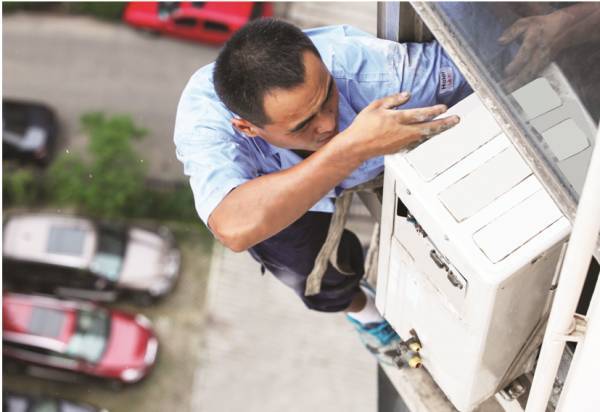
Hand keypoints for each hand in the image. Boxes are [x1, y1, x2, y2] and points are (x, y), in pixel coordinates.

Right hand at [345, 92, 459, 158]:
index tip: (444, 107)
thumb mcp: (375, 107)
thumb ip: (393, 100)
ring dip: (438, 130)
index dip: (434, 110)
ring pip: (425, 136)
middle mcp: (402, 132)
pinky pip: (417, 141)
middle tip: (456, 120)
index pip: (420, 114)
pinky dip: (426, 137)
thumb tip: (407, 95)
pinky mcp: (400, 148)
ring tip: (447, 125)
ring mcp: (402, 142)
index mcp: (396, 119)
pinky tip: (430, 134)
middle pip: (428, 128)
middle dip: (444, 123)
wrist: (356, 146)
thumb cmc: (363, 126)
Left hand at [498, 11, 570, 89]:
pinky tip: (516, 92)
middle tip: (505, 90)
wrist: (562, 30)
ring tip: (508, 94)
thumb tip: (500, 42)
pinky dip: (526, 86)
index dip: (517, 64)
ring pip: (532, 76)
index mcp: (533, 41)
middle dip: (518, 81)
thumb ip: (511, 32)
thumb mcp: (524, 23)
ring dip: (521, 86)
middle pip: (529, 70)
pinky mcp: (544, 66)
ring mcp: (542, 61)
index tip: (506, 72)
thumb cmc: (538, 26)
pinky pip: (534, 78)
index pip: (525, 54)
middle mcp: (539, 53)